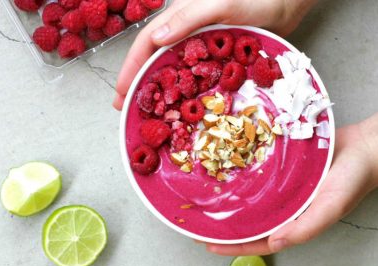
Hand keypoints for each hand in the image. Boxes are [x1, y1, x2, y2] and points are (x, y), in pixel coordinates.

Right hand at [114, 0, 317, 109]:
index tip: (121, 94)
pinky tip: (182, 106)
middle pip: (154, 60)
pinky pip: (194, 77)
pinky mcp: (217, 57)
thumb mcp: (221, 4)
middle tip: (127, 109)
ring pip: (172, 70)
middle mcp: (187, 33)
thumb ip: (189, 18)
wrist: (287, 3)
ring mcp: (201, 47)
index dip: (130, 69)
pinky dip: (184, 92)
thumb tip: (157, 39)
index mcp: (181, 19)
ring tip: (149, 113)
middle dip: (138, 84)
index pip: (146, 44)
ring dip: (159, 91)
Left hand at [205, 114, 377, 255]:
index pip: (259, 240)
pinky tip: (227, 171)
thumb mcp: (332, 207)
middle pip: (250, 219)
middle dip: (225, 223)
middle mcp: (285, 205)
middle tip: (199, 222)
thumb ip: (306, 227)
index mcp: (294, 221)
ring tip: (206, 199)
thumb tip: (274, 243)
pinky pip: (258, 175)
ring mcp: (282, 186)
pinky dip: (243, 177)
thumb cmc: (352, 179)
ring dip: (230, 200)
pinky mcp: (282, 167)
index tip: (209, 245)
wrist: (363, 146)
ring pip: (252, 197)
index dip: (235, 246)